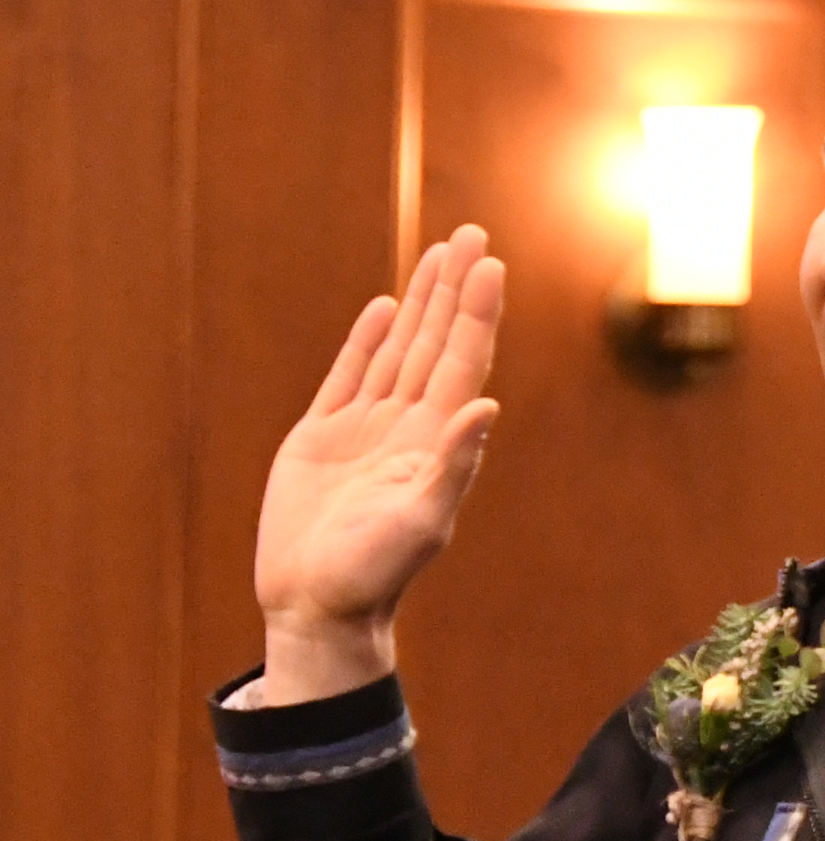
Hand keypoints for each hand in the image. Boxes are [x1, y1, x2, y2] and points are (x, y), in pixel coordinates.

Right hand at [253, 228, 505, 701]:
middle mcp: (407, 426)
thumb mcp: (420, 520)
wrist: (318, 607)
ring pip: (400, 349)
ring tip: (440, 254)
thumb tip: (487, 408)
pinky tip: (389, 309)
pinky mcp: (322, 438)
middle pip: (437, 342)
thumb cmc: (373, 573)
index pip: (463, 362)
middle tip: (471, 234)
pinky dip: (369, 340)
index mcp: (435, 442)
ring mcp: (366, 429)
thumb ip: (452, 464)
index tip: (490, 264)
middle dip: (454, 289)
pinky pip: (351, 375)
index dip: (476, 313)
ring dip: (421, 303)